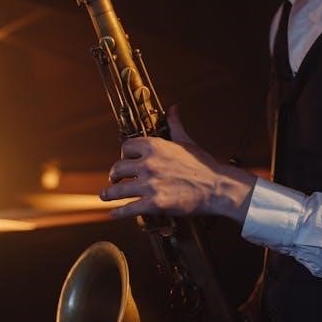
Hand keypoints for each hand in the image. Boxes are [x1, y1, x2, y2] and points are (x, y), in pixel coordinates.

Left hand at [100, 106, 256, 220]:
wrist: (216, 187)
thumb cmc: (202, 165)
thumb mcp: (186, 141)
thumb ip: (175, 124)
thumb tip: (173, 108)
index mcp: (154, 146)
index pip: (126, 147)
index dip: (124, 154)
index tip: (125, 159)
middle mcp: (148, 163)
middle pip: (118, 168)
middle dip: (114, 175)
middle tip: (114, 179)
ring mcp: (149, 184)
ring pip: (118, 190)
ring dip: (109, 194)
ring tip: (105, 195)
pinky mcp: (153, 204)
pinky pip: (128, 208)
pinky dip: (118, 212)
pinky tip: (114, 213)